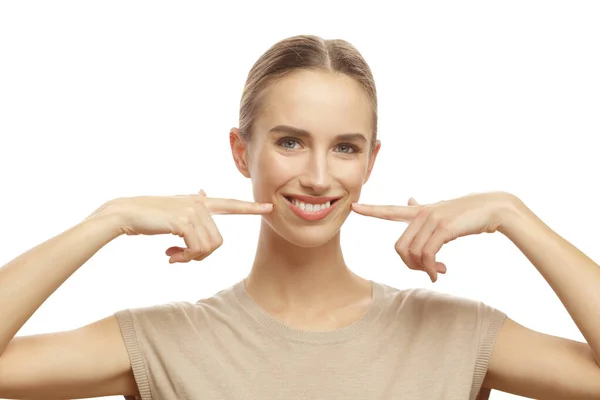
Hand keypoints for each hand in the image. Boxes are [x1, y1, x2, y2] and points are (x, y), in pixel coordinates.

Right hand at [98, 190, 272, 263]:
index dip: (250, 207)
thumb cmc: (148, 215)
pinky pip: (196, 249)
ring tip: (173, 255)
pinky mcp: (184, 221)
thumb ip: (191, 202)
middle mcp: (199, 204)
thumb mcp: (174, 206)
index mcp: (199, 202)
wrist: (124, 214)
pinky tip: (168, 255)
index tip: (269, 207)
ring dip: (189, 259)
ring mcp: (192, 212)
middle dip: (199, 256)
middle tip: (179, 258)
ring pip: (207, 248)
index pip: (231, 204)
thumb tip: (203, 191)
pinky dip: (184, 258)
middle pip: (217, 242)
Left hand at [351, 192, 515, 281]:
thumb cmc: (468, 212)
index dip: (371, 210)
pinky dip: (431, 269)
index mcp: (419, 211)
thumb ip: (422, 208)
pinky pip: (428, 255)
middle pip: (400, 247)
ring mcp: (432, 220)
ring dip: (424, 270)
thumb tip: (410, 199)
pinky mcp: (444, 228)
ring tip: (438, 273)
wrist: (494, 208)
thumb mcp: (442, 209)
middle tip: (427, 273)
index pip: (389, 210)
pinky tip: (439, 273)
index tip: (353, 207)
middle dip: (410, 265)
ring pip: (413, 253)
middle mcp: (422, 213)